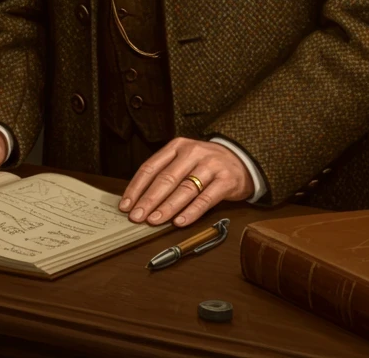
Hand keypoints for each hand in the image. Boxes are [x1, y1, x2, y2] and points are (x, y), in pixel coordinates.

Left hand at [118, 137, 252, 227]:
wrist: (241, 160)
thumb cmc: (206, 164)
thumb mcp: (184, 160)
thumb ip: (165, 173)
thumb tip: (139, 199)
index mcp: (178, 146)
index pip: (151, 167)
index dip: (137, 187)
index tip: (126, 205)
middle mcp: (193, 152)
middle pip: (166, 178)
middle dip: (148, 200)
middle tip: (136, 217)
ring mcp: (211, 165)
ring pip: (185, 189)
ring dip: (167, 207)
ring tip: (154, 221)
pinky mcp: (226, 180)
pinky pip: (205, 199)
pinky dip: (191, 212)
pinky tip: (179, 222)